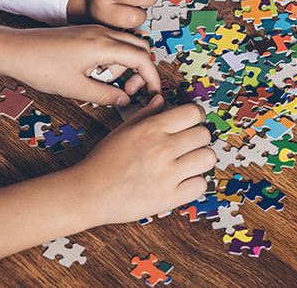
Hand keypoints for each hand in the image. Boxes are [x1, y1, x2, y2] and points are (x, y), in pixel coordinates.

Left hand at [1, 24, 161, 104]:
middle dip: (141, 71)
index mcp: (103, 45)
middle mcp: (102, 33)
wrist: (14, 50)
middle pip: (140, 48)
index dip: (152, 78)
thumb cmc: (40, 66)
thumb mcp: (76, 88)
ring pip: (125, 46)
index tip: (153, 92)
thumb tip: (125, 101)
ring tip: (103, 83)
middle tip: (129, 90)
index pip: (142, 59)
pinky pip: (110, 44)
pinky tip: (94, 73)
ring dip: (124, 66)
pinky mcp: (85, 33)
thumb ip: (106, 95)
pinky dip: (112, 59)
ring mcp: (94, 31)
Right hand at [69, 95, 216, 225]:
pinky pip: (200, 185)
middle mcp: (162, 148)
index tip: (193, 123)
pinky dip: (195, 183)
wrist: (88, 193)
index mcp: (151, 129)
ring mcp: (168, 174)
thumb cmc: (103, 162)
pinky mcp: (169, 197)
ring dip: (201, 160)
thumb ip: (146, 113)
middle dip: (198, 139)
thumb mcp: (123, 129)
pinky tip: (184, 181)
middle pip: (204, 135)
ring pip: (208, 158)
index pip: (194, 113)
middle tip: (189, 145)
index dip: (196, 116)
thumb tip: (161, 99)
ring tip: (189, 163)